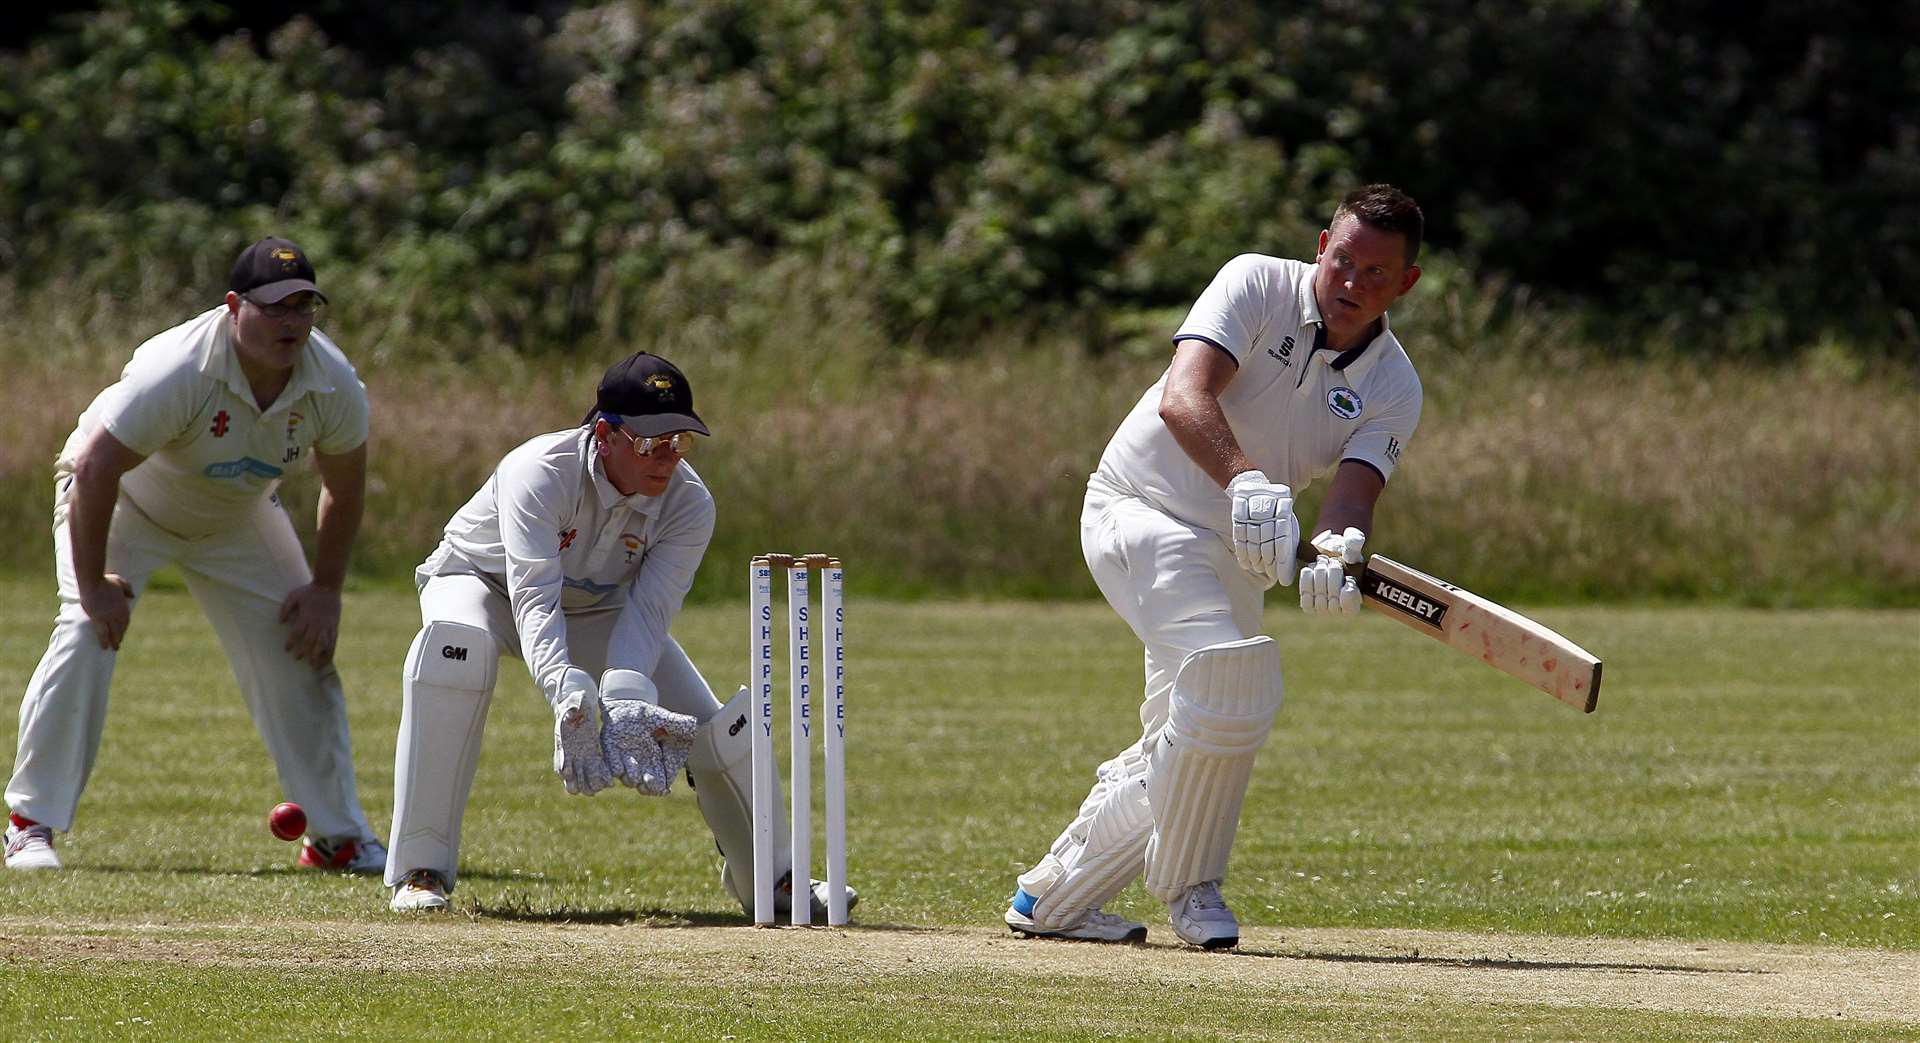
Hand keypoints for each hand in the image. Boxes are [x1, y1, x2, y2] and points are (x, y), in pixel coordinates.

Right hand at [79, 573, 134, 649]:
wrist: (93, 582)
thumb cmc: (106, 581)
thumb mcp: (121, 583)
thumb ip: (127, 590)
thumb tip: (132, 596)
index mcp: (124, 607)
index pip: (126, 621)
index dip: (123, 629)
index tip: (121, 634)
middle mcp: (118, 614)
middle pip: (120, 629)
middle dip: (119, 637)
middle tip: (117, 646)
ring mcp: (108, 617)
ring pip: (112, 633)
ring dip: (113, 641)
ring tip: (112, 648)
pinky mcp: (98, 618)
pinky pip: (102, 632)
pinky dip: (103, 640)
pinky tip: (104, 646)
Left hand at [279, 583, 341, 664]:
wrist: (328, 586)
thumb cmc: (309, 591)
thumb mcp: (293, 596)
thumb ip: (285, 608)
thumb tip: (280, 622)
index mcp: (307, 616)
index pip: (297, 632)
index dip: (291, 642)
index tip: (287, 650)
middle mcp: (317, 623)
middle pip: (311, 641)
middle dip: (305, 651)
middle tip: (298, 659)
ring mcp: (327, 625)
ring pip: (324, 644)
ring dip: (319, 655)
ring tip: (314, 666)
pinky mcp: (335, 626)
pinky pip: (333, 641)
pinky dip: (330, 651)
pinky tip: (327, 659)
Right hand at [550, 668, 612, 795]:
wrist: (579, 704)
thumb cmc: (574, 701)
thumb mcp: (574, 700)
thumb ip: (573, 706)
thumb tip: (572, 710)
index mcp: (562, 738)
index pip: (559, 754)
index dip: (562, 764)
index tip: (566, 773)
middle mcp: (569, 750)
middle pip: (569, 770)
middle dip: (574, 781)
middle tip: (579, 791)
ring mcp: (579, 754)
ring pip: (582, 773)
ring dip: (587, 782)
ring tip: (594, 791)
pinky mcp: (591, 754)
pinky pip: (595, 767)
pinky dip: (600, 775)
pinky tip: (608, 783)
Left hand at [601, 697, 700, 795]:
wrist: (628, 705)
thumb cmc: (650, 716)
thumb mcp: (666, 719)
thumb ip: (680, 724)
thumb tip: (694, 726)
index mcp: (657, 762)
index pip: (661, 782)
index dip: (661, 787)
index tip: (664, 788)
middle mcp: (642, 766)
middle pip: (645, 785)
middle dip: (647, 786)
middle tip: (648, 782)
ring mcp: (626, 762)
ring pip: (628, 778)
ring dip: (631, 778)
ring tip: (635, 773)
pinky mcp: (611, 755)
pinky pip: (611, 768)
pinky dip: (614, 770)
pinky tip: (618, 768)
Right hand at [1227, 470, 1297, 585]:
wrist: (1255, 487)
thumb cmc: (1276, 510)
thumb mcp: (1289, 519)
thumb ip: (1292, 537)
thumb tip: (1305, 559)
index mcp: (1285, 510)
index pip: (1283, 541)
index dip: (1282, 562)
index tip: (1282, 577)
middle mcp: (1268, 509)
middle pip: (1267, 543)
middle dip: (1268, 562)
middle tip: (1270, 574)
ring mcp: (1252, 511)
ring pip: (1253, 541)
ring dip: (1255, 559)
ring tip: (1258, 570)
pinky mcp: (1238, 513)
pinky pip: (1239, 536)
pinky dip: (1242, 552)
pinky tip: (1246, 563)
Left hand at [1299, 527, 1365, 616]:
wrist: (1327, 559)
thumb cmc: (1344, 557)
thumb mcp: (1352, 548)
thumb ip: (1355, 542)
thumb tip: (1353, 541)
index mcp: (1356, 604)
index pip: (1350, 606)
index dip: (1348, 590)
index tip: (1348, 578)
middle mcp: (1339, 612)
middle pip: (1333, 596)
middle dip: (1333, 573)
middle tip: (1334, 563)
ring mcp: (1323, 610)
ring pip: (1319, 592)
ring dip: (1320, 573)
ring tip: (1324, 565)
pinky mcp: (1309, 606)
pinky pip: (1306, 594)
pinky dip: (1308, 579)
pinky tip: (1312, 570)